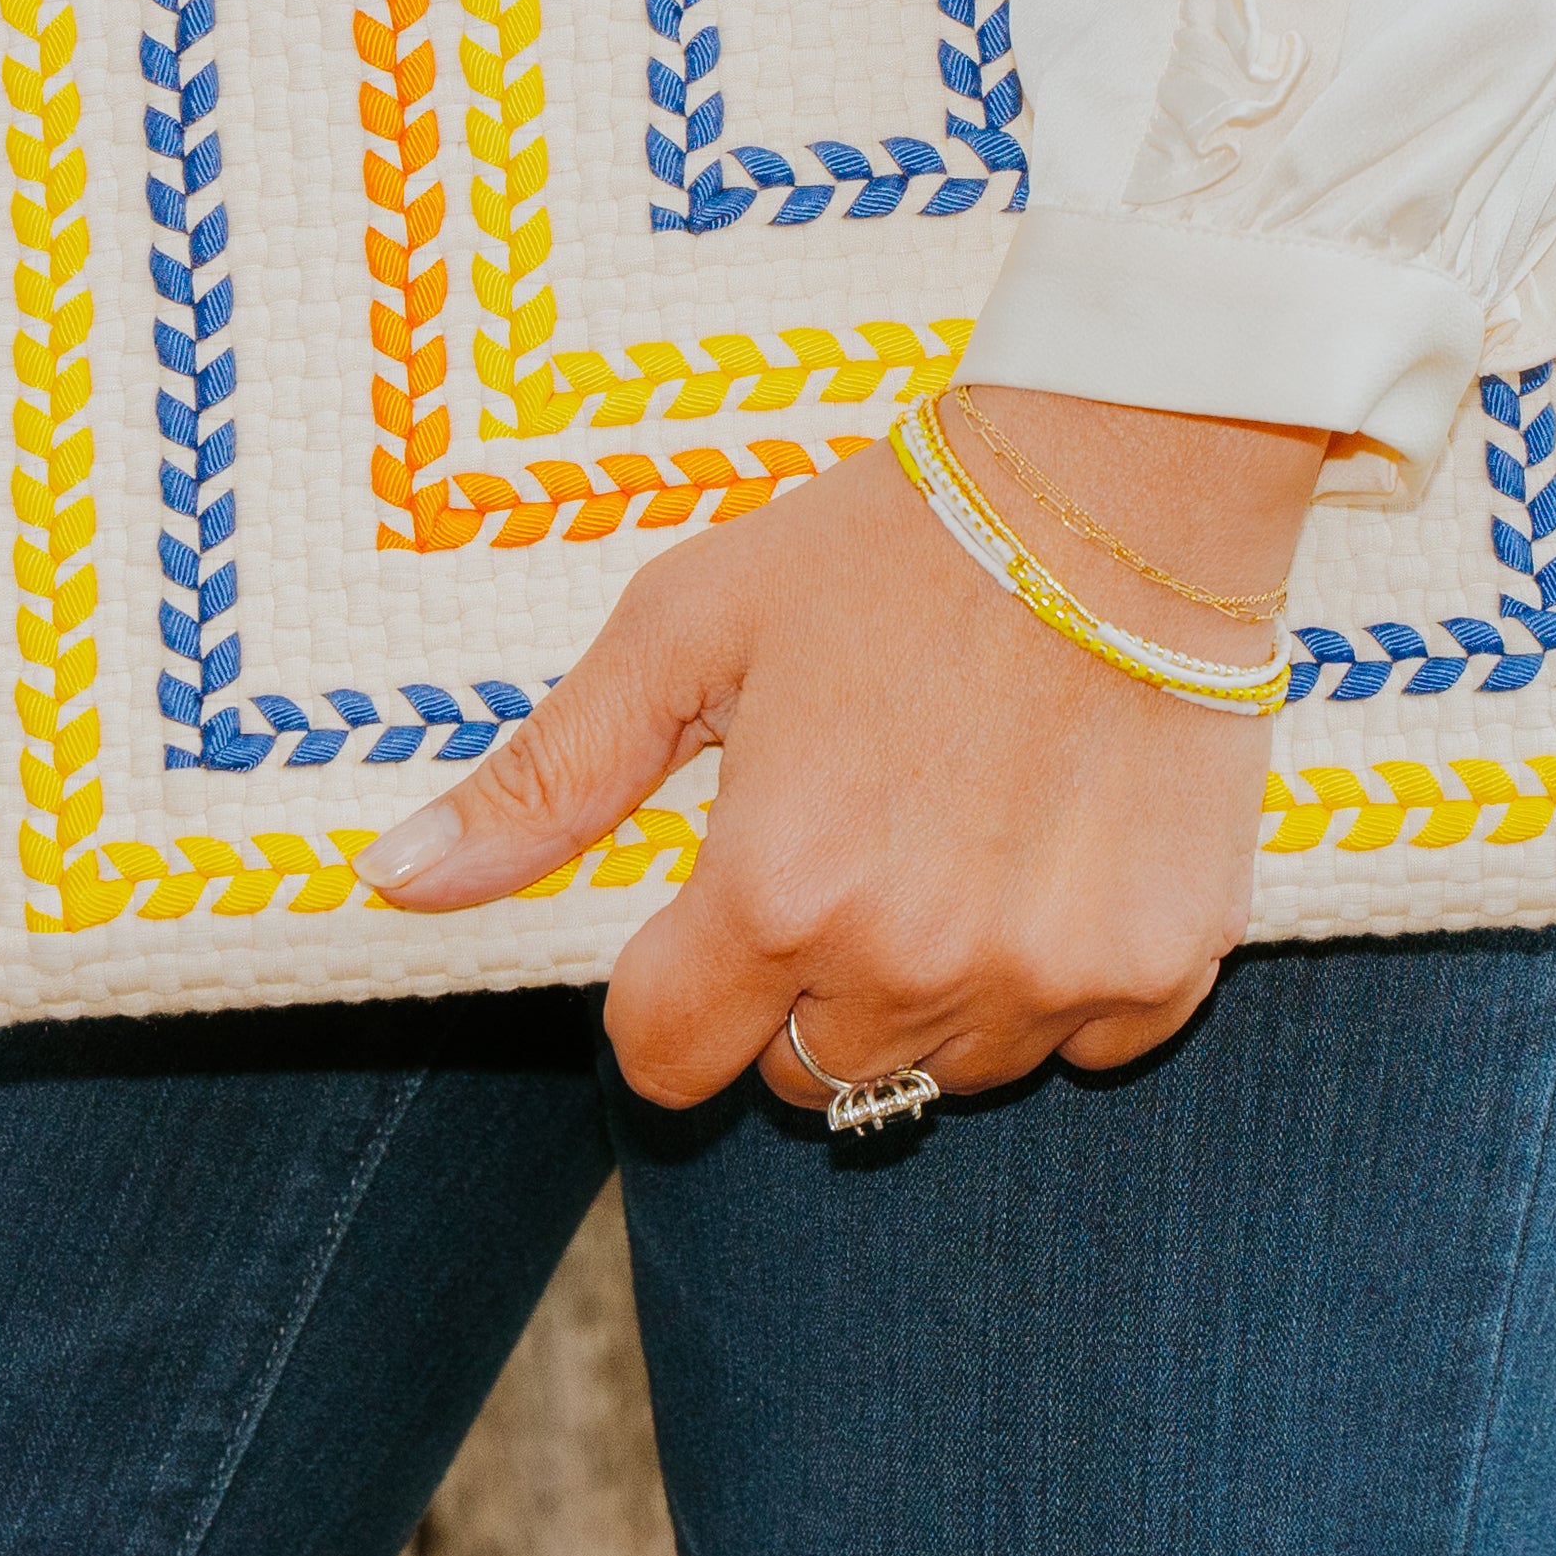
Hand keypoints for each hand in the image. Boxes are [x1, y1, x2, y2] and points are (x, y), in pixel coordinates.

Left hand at [357, 388, 1322, 1109]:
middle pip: (804, 1078)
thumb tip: (392, 884)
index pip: (667, 1060)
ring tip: (957, 831)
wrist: (1129, 477)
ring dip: (930, 989)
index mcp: (774, 889)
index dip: (672, 986)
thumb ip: (546, 779)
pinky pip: (1081, 1041)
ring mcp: (1047, 973)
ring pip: (941, 1071)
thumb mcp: (686, 628)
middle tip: (850, 840)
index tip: (715, 903)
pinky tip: (1054, 845)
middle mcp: (909, 960)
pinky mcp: (1163, 962)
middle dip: (799, 988)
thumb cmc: (890, 539)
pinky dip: (1059, 974)